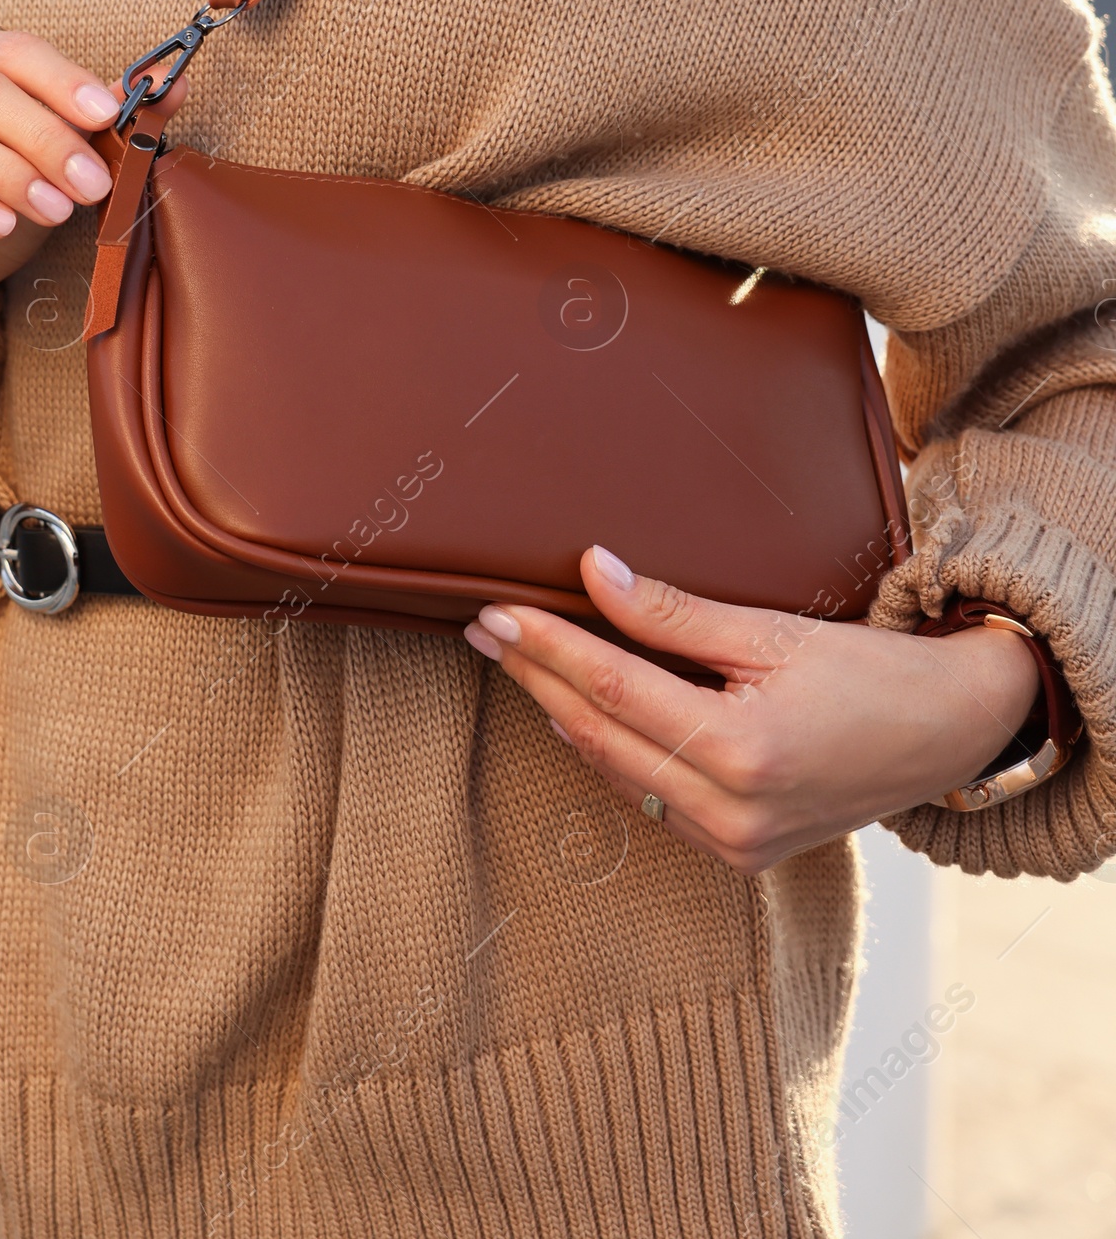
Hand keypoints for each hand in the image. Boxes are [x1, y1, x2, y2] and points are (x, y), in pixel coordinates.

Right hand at [0, 27, 184, 438]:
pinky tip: (0, 227)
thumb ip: (103, 123)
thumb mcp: (55, 167)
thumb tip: (173, 83)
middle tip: (93, 184)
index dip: (59, 77)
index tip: (110, 114)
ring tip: (57, 211)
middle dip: (45, 134)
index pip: (7, 47)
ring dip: (7, 169)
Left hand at [465, 547, 1042, 871]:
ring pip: (616, 773)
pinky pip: (649, 800)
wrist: (947, 736)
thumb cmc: (869, 672)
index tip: (495, 609)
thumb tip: (593, 572)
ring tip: (514, 660)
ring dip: (562, 714)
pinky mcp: (740, 857)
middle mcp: (731, 813)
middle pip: (600, 733)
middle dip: (534, 676)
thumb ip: (676, 612)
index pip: (613, 688)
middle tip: (481, 629)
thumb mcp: (773, 630)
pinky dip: (609, 754)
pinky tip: (576, 713)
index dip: (546, 645)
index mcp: (741, 751)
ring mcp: (735, 846)